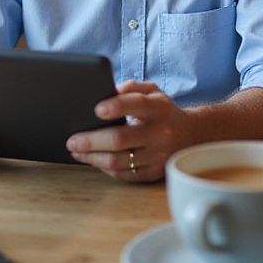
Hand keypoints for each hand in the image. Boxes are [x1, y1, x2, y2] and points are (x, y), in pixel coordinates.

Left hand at [66, 80, 193, 183]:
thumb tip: (107, 92)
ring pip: (118, 161)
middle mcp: (160, 133)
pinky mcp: (154, 173)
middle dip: (91, 141)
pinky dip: (104, 168)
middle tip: (72, 140)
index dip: (116, 106)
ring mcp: (157, 156)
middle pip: (120, 139)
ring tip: (76, 151)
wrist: (191, 135)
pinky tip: (93, 160)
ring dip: (92, 158)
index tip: (96, 109)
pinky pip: (124, 174)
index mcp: (158, 108)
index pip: (136, 105)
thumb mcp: (152, 91)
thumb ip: (131, 87)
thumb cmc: (162, 110)